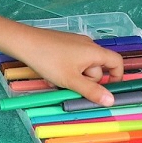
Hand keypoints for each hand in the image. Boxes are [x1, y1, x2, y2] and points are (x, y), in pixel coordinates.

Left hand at [6, 27, 124, 106]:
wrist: (24, 42)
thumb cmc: (49, 60)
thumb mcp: (71, 80)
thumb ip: (92, 91)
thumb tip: (111, 100)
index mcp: (94, 51)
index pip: (116, 62)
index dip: (117, 77)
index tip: (107, 91)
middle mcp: (88, 45)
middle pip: (96, 68)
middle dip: (86, 81)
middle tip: (70, 86)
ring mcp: (75, 44)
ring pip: (82, 67)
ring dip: (73, 78)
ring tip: (56, 81)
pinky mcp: (64, 44)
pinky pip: (71, 62)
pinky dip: (65, 71)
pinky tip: (51, 75)